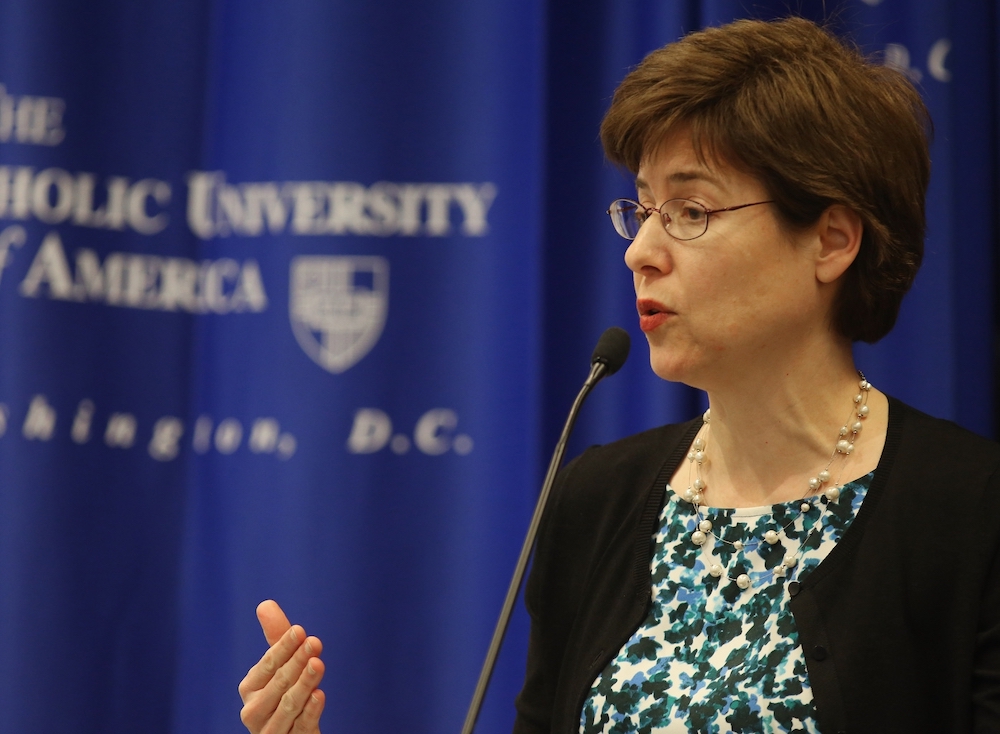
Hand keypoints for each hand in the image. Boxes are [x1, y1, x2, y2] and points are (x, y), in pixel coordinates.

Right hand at [238, 600, 325, 733]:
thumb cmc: (286, 694)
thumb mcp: (283, 666)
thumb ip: (277, 638)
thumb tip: (265, 604)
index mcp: (250, 688)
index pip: (267, 665)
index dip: (283, 647)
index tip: (300, 631)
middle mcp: (255, 711)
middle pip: (278, 684)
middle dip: (297, 661)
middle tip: (315, 642)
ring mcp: (270, 730)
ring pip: (288, 705)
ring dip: (304, 683)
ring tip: (319, 664)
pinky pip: (300, 727)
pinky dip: (310, 711)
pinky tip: (320, 695)